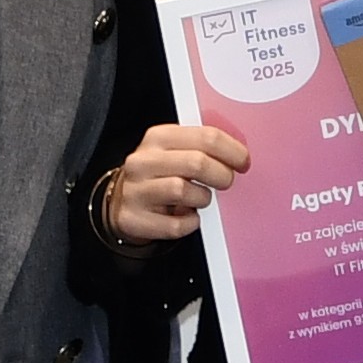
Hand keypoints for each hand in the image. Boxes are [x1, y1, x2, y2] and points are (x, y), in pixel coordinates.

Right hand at [98, 120, 250, 246]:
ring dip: (202, 198)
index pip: (206, 136)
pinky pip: (176, 225)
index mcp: (158, 137)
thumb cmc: (157, 174)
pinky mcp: (134, 219)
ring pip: (184, 191)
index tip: (243, 161)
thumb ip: (201, 146)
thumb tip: (238, 154)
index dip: (233, 151)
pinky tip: (189, 215)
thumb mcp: (173, 150)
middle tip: (226, 181)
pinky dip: (190, 223)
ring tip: (201, 198)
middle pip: (197, 163)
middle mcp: (144, 161)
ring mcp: (136, 191)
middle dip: (222, 175)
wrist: (120, 201)